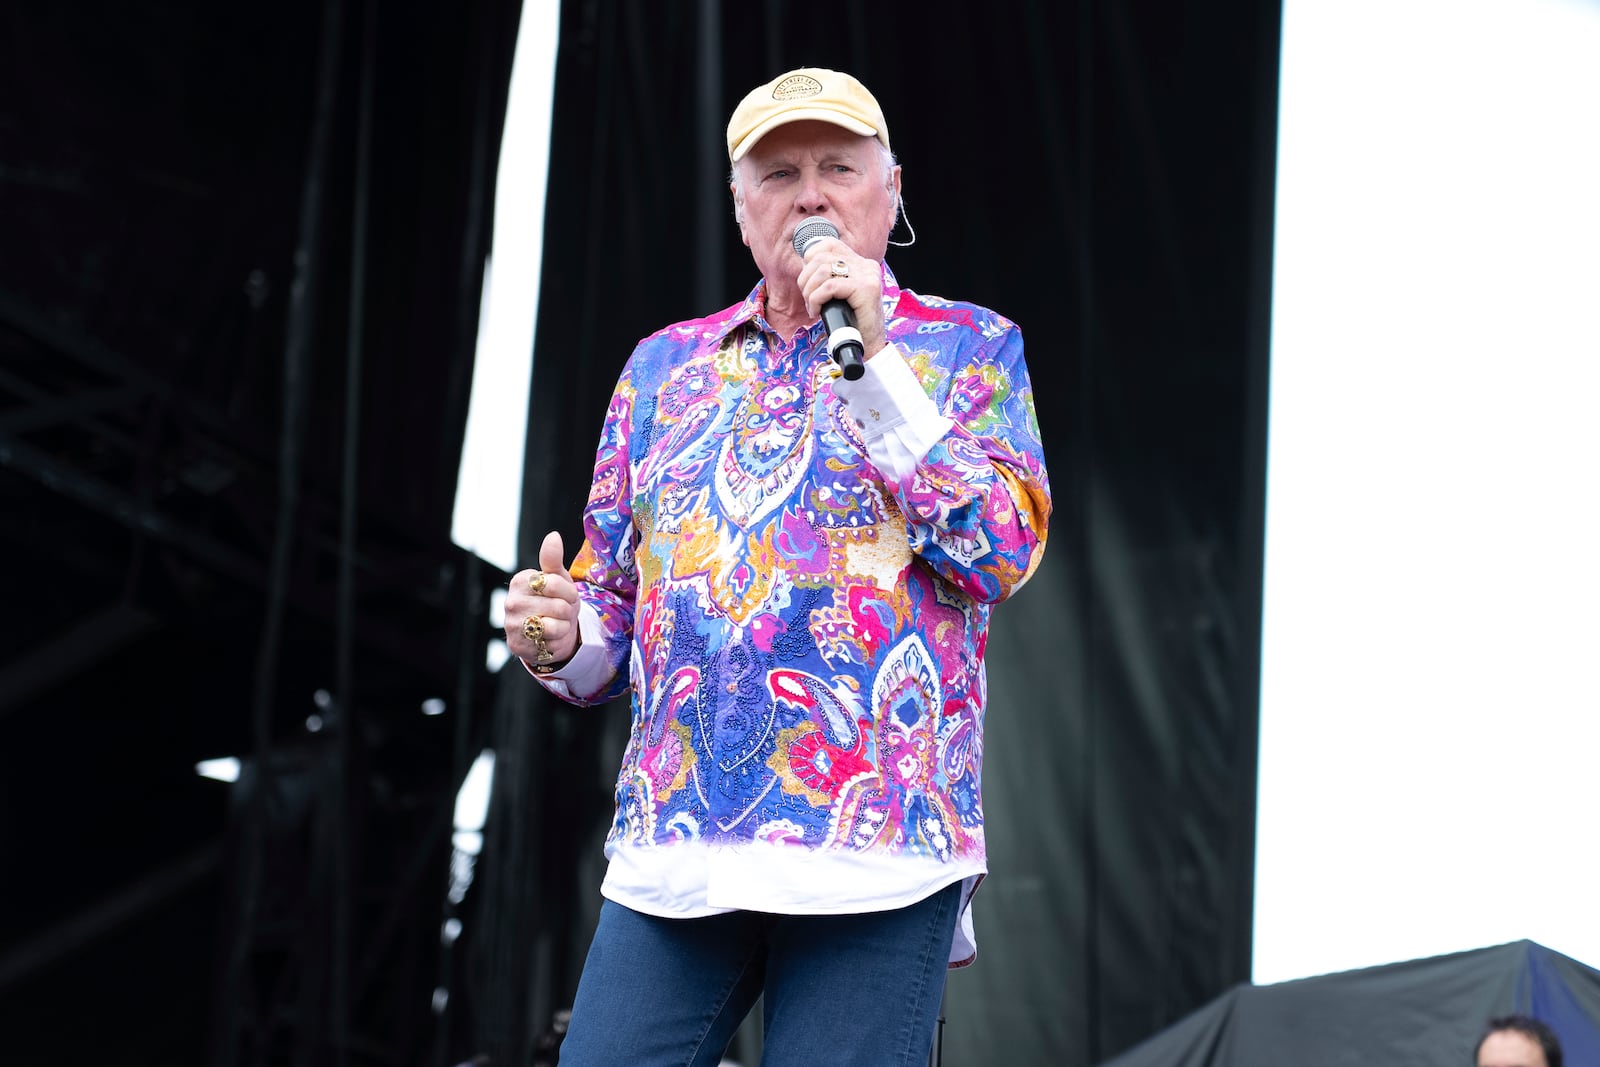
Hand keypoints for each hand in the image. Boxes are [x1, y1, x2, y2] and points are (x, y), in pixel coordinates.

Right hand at [505, 530, 580, 671]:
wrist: (553, 632)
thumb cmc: (556, 601)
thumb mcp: (558, 578)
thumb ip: (553, 558)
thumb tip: (553, 536)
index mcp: (520, 581)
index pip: (555, 583)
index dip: (569, 592)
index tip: (566, 595)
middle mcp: (511, 602)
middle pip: (558, 606)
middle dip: (567, 611)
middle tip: (561, 612)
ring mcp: (512, 625)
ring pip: (555, 625)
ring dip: (563, 627)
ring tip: (556, 624)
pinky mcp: (516, 645)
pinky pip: (549, 643)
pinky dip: (556, 642)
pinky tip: (548, 638)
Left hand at [797, 239, 887, 358]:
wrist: (868, 346)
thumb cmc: (851, 322)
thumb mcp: (838, 294)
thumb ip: (828, 276)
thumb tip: (804, 263)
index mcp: (861, 263)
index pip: (829, 244)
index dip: (810, 258)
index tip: (809, 281)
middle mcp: (866, 265)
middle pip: (822, 258)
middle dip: (806, 279)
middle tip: (809, 300)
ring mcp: (868, 275)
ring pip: (824, 270)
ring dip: (810, 291)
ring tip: (813, 307)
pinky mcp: (866, 288)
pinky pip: (830, 286)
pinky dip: (816, 299)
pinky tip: (817, 311)